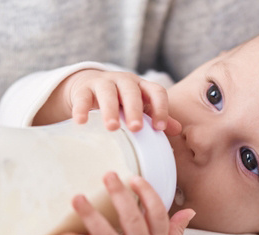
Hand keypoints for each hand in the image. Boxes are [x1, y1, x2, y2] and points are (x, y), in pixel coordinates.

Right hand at [58, 69, 180, 133]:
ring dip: (110, 110)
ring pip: (108, 93)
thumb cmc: (120, 101)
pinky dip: (81, 109)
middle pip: (131, 91)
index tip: (159, 129)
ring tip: (112, 128)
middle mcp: (124, 81)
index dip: (160, 108)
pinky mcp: (84, 89)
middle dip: (134, 109)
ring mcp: (103, 83)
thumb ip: (155, 116)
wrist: (89, 85)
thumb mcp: (139, 107)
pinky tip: (81, 122)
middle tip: (136, 129)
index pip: (156, 92)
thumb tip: (177, 130)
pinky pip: (82, 98)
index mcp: (142, 86)